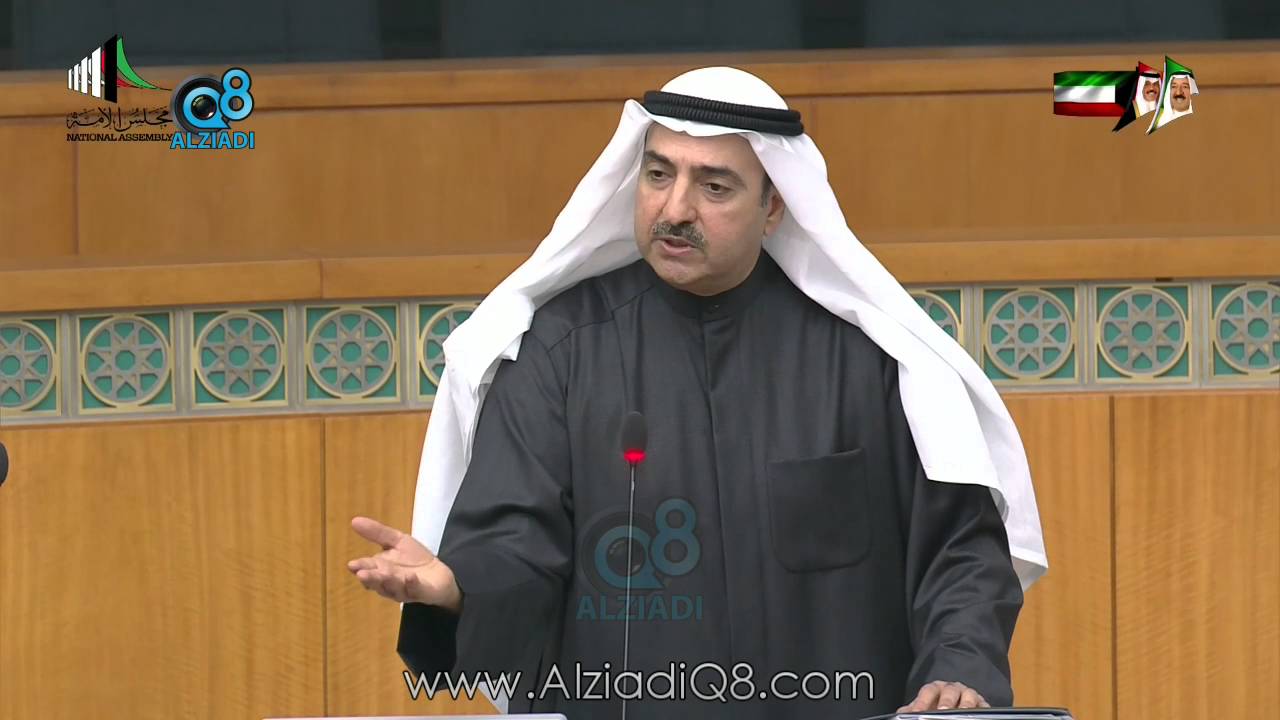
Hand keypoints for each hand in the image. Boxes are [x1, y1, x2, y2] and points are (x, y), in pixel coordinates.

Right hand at [347, 516, 461, 612]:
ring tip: (383, 574)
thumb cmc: (413, 559)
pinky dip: (412, 584)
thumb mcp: (397, 541)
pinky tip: (410, 577)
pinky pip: (415, 590)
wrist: (438, 575)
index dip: (360, 567)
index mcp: (380, 569)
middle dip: (370, 578)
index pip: (368, 568)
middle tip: (362, 574)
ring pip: (394, 587)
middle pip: (378, 581)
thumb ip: (377, 533)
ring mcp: (404, 589)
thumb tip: (354, 520)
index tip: (352, 564)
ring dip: (388, 581)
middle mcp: (389, 582)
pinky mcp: (421, 593)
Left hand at [898, 680, 988, 711]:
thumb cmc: (937, 706)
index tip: (918, 712)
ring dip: (965, 704)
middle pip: (949, 691)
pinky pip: (983, 705)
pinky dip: (981, 709)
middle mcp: (952, 689)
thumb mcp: (923, 706)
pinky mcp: (981, 704)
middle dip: (946, 701)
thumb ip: (913, 710)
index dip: (922, 702)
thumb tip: (901, 715)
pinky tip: (976, 714)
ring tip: (961, 712)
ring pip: (968, 695)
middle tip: (942, 711)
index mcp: (935, 688)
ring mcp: (968, 695)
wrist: (956, 705)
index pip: (928, 691)